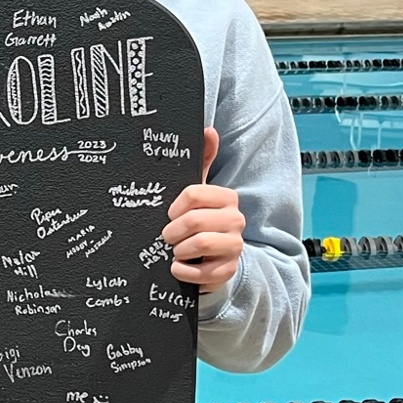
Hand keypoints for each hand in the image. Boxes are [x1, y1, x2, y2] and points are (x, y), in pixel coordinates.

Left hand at [162, 128, 244, 290]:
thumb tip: (208, 129)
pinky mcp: (229, 270)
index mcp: (227, 198)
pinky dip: (183, 272)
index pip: (193, 193)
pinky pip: (202, 273)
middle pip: (194, 220)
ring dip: (179, 250)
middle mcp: (236, 220)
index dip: (174, 207)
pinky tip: (178, 268)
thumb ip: (203, 161)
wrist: (211, 260)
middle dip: (173, 231)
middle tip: (167, 237)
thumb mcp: (198, 194)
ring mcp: (235, 246)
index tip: (169, 215)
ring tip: (176, 251)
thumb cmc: (199, 223)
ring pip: (200, 244)